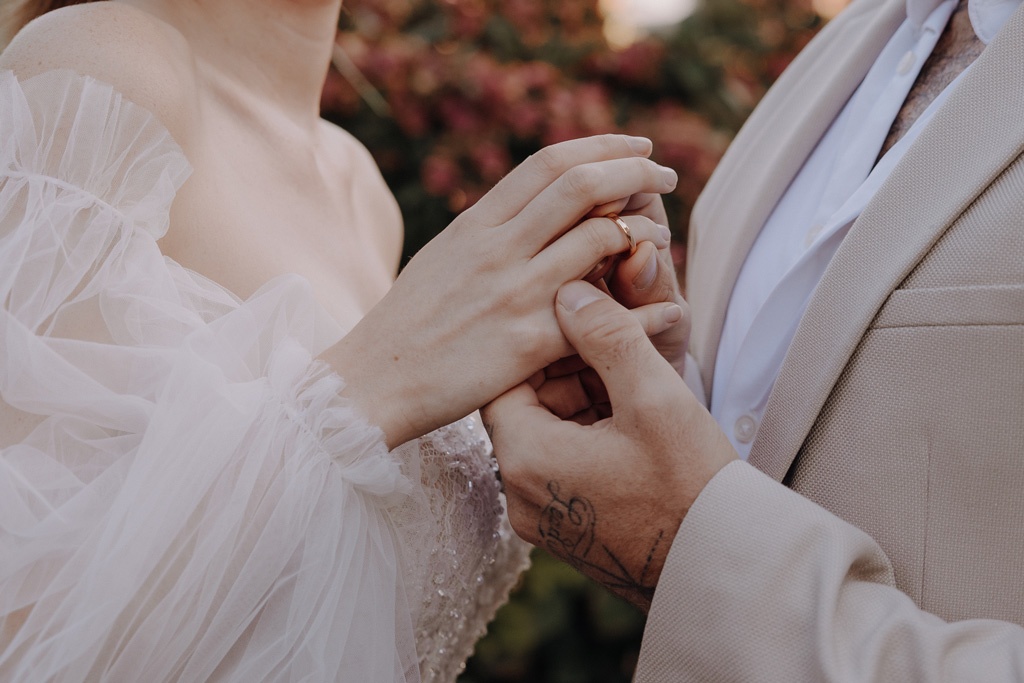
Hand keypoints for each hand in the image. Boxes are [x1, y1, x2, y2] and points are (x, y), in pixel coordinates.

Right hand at [325, 135, 679, 447]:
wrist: (372, 381)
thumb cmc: (406, 324)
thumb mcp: (441, 258)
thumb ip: (486, 232)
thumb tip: (524, 209)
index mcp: (476, 224)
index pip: (549, 163)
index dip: (601, 146)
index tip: (634, 145)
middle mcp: (498, 248)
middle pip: (582, 184)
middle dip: (636, 168)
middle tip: (665, 173)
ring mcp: (514, 293)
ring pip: (599, 238)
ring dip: (643, 229)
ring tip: (661, 235)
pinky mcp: (527, 342)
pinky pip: (602, 313)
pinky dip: (642, 304)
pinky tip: (665, 304)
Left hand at [482, 281, 735, 610]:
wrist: (722, 569)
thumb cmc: (690, 486)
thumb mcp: (652, 396)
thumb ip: (606, 334)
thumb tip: (569, 290)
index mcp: (524, 459)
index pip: (506, 376)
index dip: (545, 340)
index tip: (584, 318)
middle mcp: (518, 494)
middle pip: (526, 403)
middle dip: (568, 367)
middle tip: (613, 338)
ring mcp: (541, 517)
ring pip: (546, 432)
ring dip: (582, 398)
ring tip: (630, 374)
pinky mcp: (566, 530)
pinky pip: (562, 464)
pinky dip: (589, 433)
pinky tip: (631, 415)